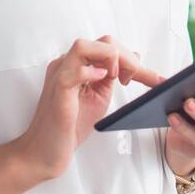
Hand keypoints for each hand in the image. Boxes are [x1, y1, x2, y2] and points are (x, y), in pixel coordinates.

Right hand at [20, 35, 163, 181]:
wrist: (46, 151)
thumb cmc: (69, 127)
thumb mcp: (99, 97)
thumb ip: (111, 77)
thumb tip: (134, 59)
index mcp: (77, 64)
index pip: (107, 46)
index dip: (131, 59)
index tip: (148, 78)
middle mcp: (66, 64)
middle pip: (102, 42)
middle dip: (128, 58)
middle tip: (137, 78)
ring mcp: (60, 74)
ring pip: (84, 46)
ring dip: (111, 58)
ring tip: (119, 78)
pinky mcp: (58, 90)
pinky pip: (72, 70)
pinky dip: (90, 71)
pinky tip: (103, 77)